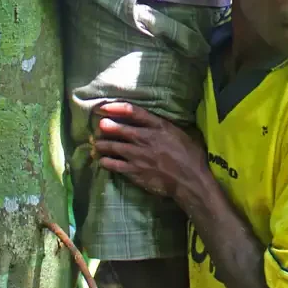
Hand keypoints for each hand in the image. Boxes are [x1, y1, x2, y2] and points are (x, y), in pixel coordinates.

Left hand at [93, 102, 207, 202]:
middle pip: (121, 129)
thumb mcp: (180, 133)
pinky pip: (116, 165)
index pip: (134, 112)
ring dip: (103, 145)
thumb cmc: (191, 156)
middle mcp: (146, 138)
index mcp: (159, 126)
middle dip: (106, 126)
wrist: (190, 180)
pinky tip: (102, 161)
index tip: (106, 107)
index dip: (117, 108)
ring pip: (114, 147)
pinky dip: (107, 162)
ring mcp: (139, 156)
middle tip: (99, 126)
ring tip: (96, 144)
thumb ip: (164, 127)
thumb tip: (154, 121)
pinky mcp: (135, 172)